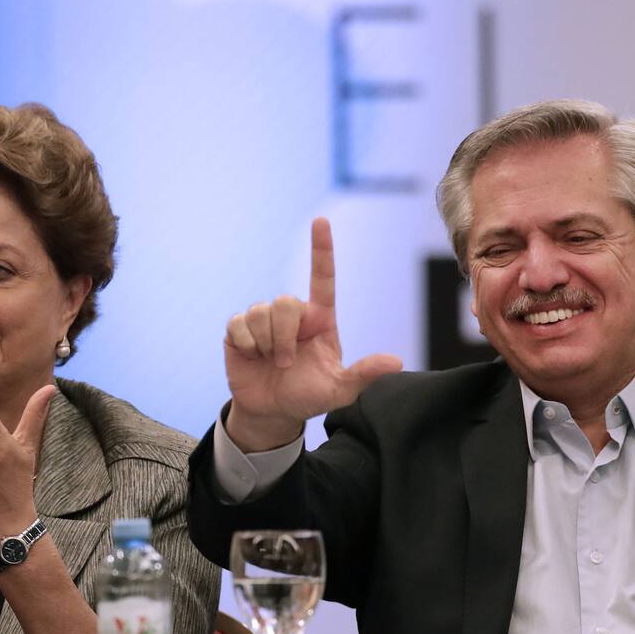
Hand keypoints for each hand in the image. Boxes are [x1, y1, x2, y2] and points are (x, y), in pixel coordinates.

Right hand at [223, 217, 400, 450]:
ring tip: (271, 362)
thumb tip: (396, 363)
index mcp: (319, 319)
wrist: (273, 412)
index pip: (322, 277)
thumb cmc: (309, 396)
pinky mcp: (238, 330)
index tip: (320, 221)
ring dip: (266, 344)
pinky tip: (251, 356)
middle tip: (287, 363)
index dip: (321, 249)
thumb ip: (364, 375)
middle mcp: (292, 315)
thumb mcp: (340, 390)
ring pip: (260, 311)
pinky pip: (238, 323)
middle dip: (285, 337)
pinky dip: (246, 344)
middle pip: (285, 302)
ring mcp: (264, 321)